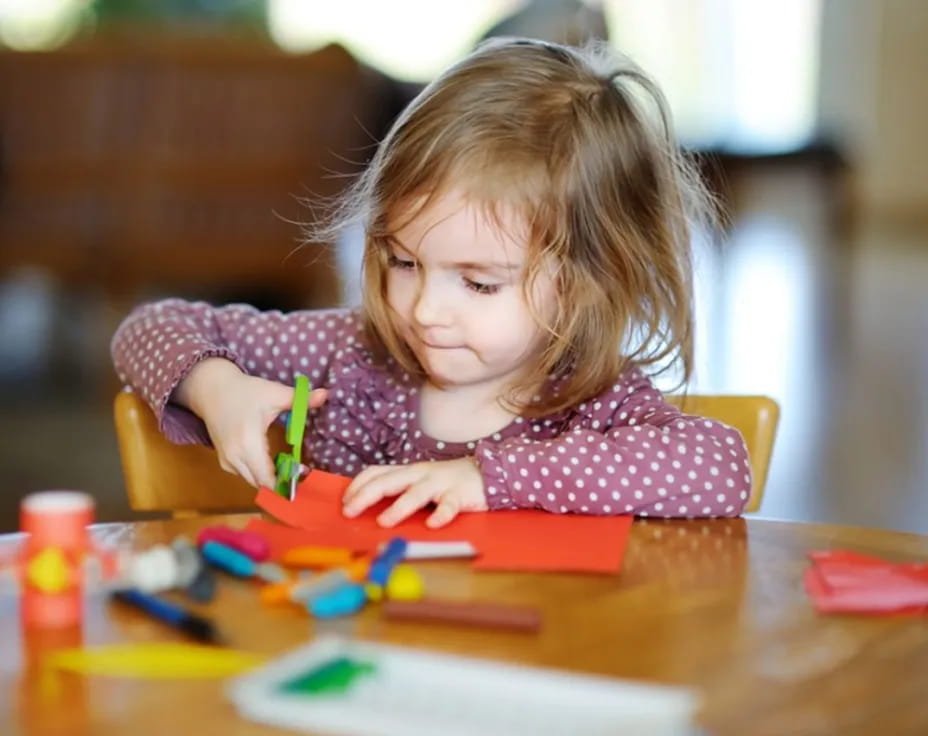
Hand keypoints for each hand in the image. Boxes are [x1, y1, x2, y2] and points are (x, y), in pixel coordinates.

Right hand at [174, 358, 326, 488]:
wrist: (211, 389)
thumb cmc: (245, 391)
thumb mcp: (274, 393)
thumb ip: (300, 399)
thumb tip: (326, 394)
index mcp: (248, 444)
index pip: (267, 479)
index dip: (286, 483)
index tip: (304, 476)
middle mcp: (235, 457)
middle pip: (261, 483)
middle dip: (281, 481)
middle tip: (300, 472)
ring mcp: (227, 461)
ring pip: (252, 481)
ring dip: (269, 478)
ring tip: (289, 466)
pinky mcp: (223, 460)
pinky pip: (244, 474)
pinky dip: (258, 472)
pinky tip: (271, 461)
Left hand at [342, 457, 488, 527]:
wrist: (487, 473)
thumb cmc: (447, 482)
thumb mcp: (419, 480)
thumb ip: (398, 488)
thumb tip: (366, 504)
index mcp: (407, 471)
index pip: (376, 472)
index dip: (358, 485)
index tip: (344, 501)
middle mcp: (420, 474)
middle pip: (389, 481)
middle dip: (366, 495)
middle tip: (349, 512)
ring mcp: (440, 483)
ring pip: (416, 493)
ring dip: (398, 507)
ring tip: (384, 521)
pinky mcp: (459, 495)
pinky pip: (449, 505)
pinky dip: (441, 514)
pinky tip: (433, 524)